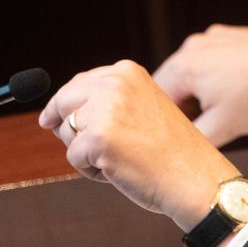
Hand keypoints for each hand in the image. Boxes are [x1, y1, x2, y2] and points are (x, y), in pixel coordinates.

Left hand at [38, 60, 238, 231]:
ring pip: (66, 131)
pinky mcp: (97, 138)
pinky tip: (120, 169)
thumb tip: (52, 114)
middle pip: (63, 102)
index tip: (53, 119)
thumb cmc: (171, 149)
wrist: (194, 175)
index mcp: (127, 71)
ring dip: (84, 150)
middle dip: (68, 127)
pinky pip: (74, 157)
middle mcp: (114, 82)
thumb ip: (108, 100)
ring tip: (121, 156)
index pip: (79, 83)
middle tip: (92, 148)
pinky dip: (91, 170)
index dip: (67, 105)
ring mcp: (105, 108)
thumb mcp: (142, 106)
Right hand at [153, 24, 247, 146]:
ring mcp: (213, 37)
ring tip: (222, 106)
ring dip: (199, 89)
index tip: (175, 133)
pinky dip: (216, 74)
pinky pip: (211, 57)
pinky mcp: (230, 35)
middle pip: (172, 80)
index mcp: (184, 66)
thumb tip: (177, 146)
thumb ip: (191, 139)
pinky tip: (236, 89)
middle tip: (199, 124)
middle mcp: (193, 45)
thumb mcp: (222, 129)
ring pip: (193, 68)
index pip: (155, 98)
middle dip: (182, 104)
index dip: (163, 119)